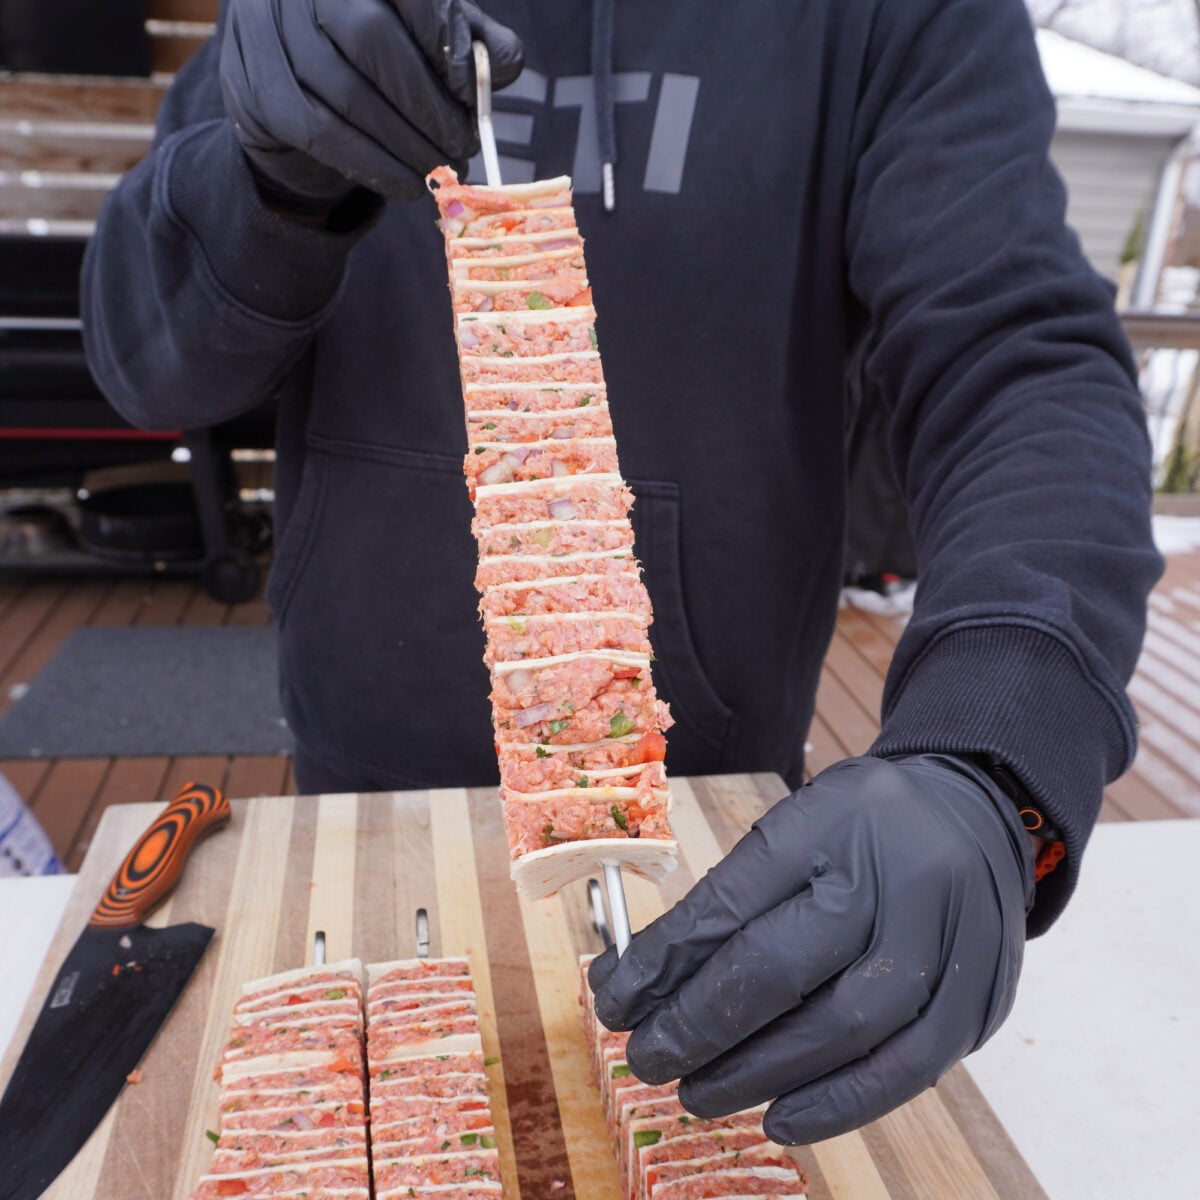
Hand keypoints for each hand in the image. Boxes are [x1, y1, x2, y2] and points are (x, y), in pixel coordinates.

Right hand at [219, 0, 523, 206]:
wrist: (290, 89)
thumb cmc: (372, 57)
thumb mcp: (424, 35)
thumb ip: (468, 40)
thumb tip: (504, 62)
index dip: (446, 43)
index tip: (473, 95)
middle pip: (374, 40)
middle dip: (429, 104)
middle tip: (463, 146)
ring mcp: (270, 34)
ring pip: (350, 95)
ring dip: (408, 145)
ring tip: (442, 169)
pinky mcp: (259, 91)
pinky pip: (325, 135)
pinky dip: (376, 167)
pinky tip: (407, 184)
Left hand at [588, 754, 1034, 1143]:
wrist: (975, 812)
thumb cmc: (863, 827)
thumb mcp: (792, 831)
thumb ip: (726, 901)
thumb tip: (640, 983)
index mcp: (833, 820)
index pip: (734, 901)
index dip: (665, 961)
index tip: (615, 1001)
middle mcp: (896, 875)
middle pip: (786, 966)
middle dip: (703, 1025)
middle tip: (649, 1058)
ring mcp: (949, 937)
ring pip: (849, 1026)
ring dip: (761, 1074)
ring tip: (699, 1093)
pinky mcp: (979, 994)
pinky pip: (911, 1066)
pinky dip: (841, 1102)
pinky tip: (783, 1117)